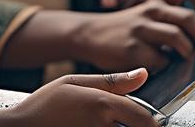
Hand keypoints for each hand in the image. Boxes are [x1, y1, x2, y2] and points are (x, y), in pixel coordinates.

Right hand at [10, 69, 158, 126]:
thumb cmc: (44, 106)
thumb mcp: (75, 82)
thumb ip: (112, 80)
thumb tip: (144, 73)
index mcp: (102, 104)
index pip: (145, 119)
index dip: (151, 122)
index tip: (149, 122)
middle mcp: (102, 126)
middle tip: (127, 122)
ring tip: (102, 123)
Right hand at [76, 0, 194, 71]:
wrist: (89, 34)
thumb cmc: (127, 29)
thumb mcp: (149, 15)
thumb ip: (173, 21)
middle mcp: (151, 9)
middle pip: (188, 18)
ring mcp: (141, 27)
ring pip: (177, 38)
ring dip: (189, 52)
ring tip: (189, 60)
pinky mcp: (132, 48)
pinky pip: (160, 60)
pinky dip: (167, 67)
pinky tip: (163, 68)